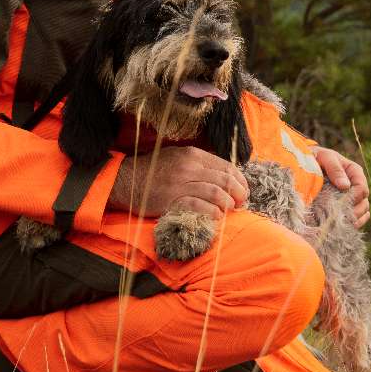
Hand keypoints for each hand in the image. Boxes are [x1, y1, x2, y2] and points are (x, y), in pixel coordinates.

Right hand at [108, 147, 248, 221]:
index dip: (240, 180)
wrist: (126, 180)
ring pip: (216, 193)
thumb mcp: (177, 157)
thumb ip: (199, 163)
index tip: (243, 190)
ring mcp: (180, 183)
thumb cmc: (154, 170)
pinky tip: (216, 217)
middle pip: (225, 179)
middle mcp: (188, 166)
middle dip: (238, 193)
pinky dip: (213, 213)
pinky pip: (200, 207)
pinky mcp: (172, 200)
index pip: (226, 166)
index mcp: (192, 154)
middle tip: (241, 203)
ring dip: (228, 204)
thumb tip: (225, 175)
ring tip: (229, 210)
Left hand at [314, 147, 369, 227]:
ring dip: (354, 219)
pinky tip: (344, 225)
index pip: (362, 188)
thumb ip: (335, 169)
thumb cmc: (315, 157)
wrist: (303, 163)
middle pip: (364, 202)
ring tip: (342, 223)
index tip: (342, 203)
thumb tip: (345, 186)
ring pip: (362, 212)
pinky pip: (357, 218)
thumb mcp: (324, 157)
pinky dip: (354, 223)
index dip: (355, 197)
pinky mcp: (346, 206)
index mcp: (354, 171)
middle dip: (355, 211)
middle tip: (341, 217)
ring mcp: (351, 197)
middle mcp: (355, 185)